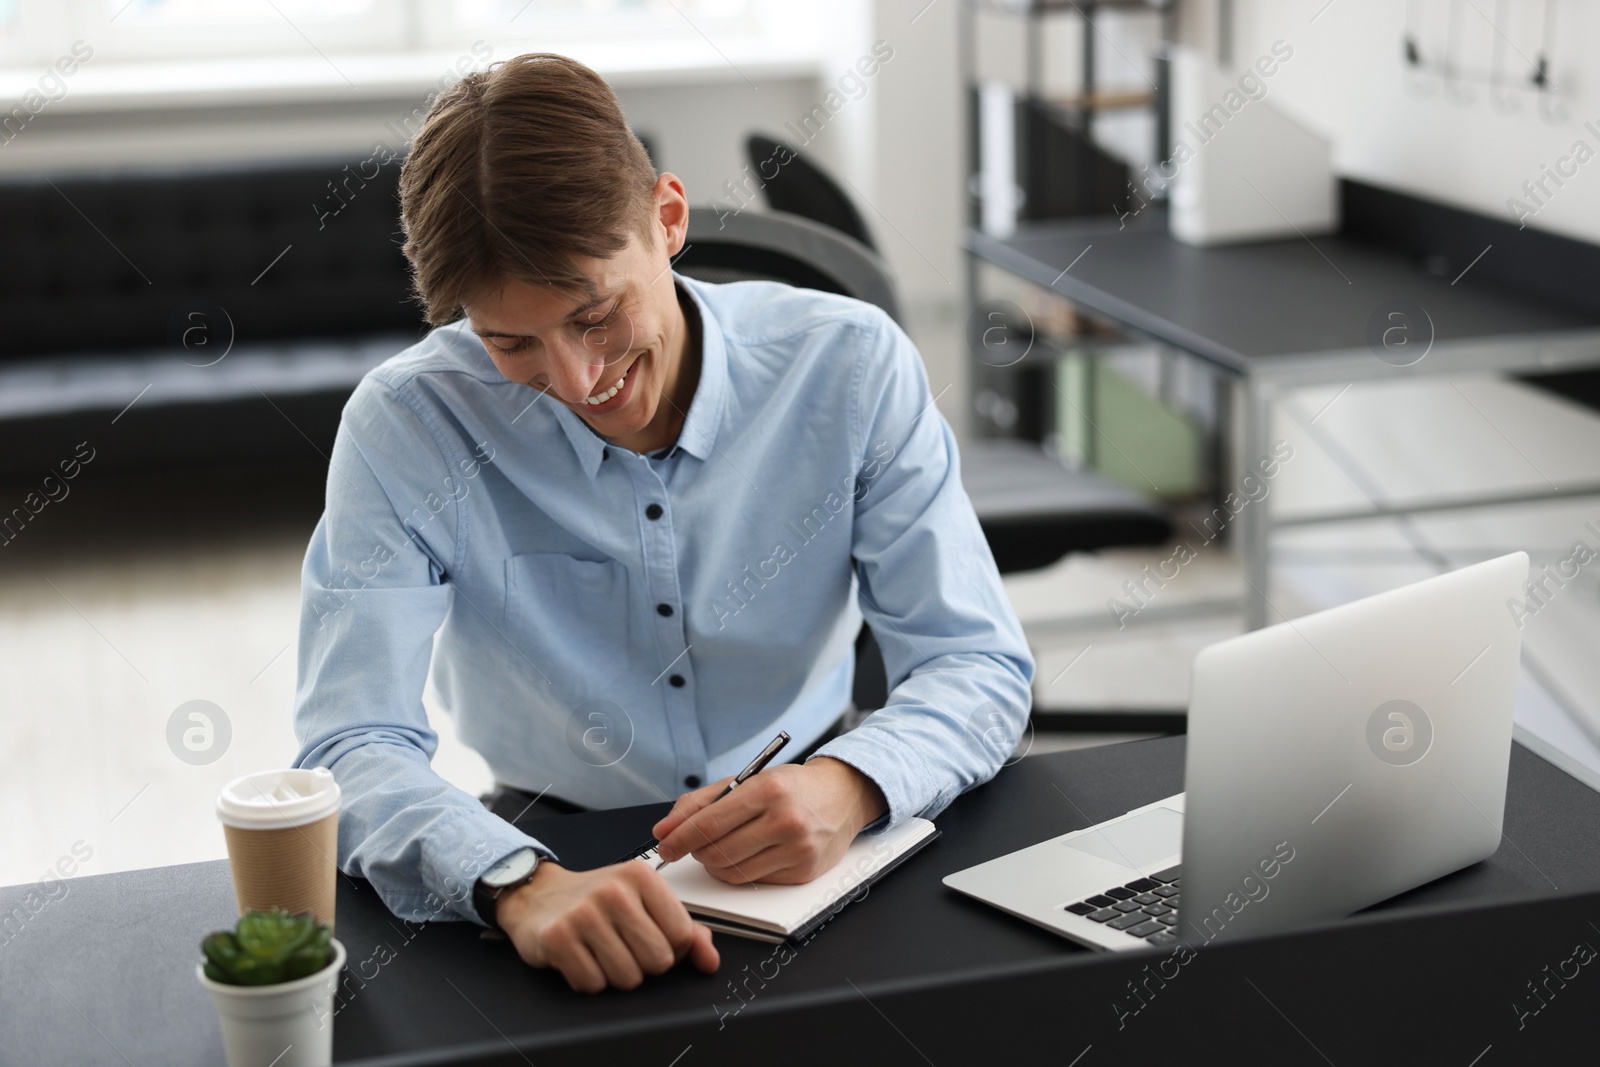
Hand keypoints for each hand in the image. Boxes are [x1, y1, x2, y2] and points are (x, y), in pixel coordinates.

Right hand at [495, 860, 718, 993]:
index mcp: (642, 877)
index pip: (683, 936)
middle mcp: (614, 891)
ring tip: (601, 951)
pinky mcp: (557, 937)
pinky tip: (580, 957)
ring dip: (615, 975)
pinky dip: (588, 980)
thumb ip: (686, 930)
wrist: (538, 895)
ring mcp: (584, 914)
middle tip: (623, 947)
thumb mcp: (644, 903)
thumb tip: (710, 961)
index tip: (652, 940)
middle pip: (658, 961)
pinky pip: (593, 984)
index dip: (672, 950)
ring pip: (628, 978)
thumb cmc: (597, 900)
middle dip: (644, 965)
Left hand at [650, 756, 887, 884]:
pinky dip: (742, 871)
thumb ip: (701, 802)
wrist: (842, 796)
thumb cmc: (791, 787)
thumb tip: (665, 829)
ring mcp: (797, 849)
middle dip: (697, 853)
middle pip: (718, 853)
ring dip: (716, 865)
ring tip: (721, 849)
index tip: (664, 846)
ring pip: (734, 873)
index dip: (680, 839)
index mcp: (767, 791)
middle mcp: (785, 820)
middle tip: (696, 845)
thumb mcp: (747, 780)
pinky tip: (748, 855)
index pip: (710, 824)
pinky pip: (756, 881)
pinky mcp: (804, 871)